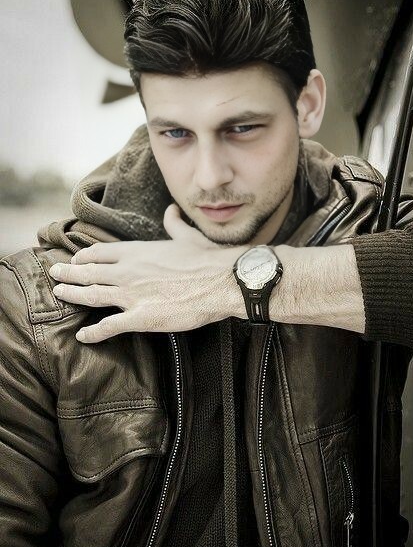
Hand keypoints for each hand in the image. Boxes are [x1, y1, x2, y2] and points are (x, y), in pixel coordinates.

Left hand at [49, 204, 244, 341]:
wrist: (222, 281)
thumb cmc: (207, 259)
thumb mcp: (187, 236)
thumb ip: (174, 224)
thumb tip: (171, 211)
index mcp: (137, 251)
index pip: (98, 252)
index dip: (83, 257)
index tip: (76, 261)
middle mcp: (128, 271)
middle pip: (88, 272)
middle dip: (68, 274)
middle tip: (55, 275)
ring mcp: (132, 295)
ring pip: (91, 295)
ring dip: (72, 295)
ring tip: (58, 294)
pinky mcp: (141, 317)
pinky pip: (109, 327)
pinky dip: (93, 332)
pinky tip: (82, 335)